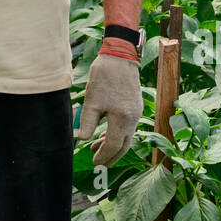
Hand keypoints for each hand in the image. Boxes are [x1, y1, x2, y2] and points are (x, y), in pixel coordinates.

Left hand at [77, 51, 142, 166]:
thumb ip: (88, 122)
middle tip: (99, 163)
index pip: (113, 145)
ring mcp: (137, 112)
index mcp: (122, 118)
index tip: (94, 161)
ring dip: (113, 144)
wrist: (120, 56)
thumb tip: (83, 139)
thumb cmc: (104, 76)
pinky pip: (128, 126)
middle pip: (124, 145)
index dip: (103, 155)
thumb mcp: (91, 100)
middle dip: (111, 156)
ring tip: (96, 147)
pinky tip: (105, 133)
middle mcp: (133, 118)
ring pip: (126, 136)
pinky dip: (117, 133)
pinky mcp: (136, 106)